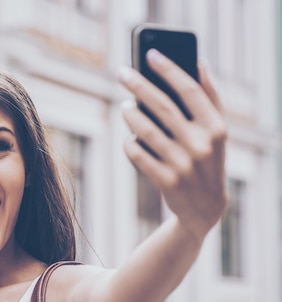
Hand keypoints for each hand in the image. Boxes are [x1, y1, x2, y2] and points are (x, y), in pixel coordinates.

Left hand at [119, 49, 227, 240]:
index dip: (169, 70)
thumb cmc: (207, 160)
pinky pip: (138, 155)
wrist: (205, 208)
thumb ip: (210, 99)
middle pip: (163, 106)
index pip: (190, 90)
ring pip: (146, 131)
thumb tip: (199, 62)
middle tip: (122, 73)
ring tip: (124, 107)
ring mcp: (183, 164)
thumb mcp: (216, 133)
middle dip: (139, 86)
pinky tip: (129, 139)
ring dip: (130, 115)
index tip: (151, 54)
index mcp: (217, 128)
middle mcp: (201, 144)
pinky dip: (130, 144)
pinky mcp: (166, 181)